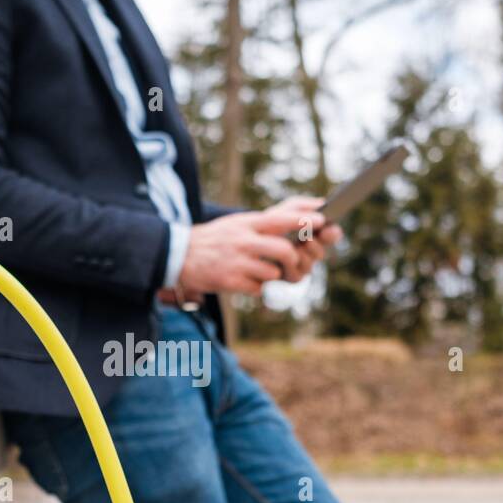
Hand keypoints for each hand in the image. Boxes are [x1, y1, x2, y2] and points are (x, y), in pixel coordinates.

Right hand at [179, 201, 330, 297]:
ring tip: (260, 270)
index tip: (322, 221)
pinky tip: (245, 280)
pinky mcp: (230, 281)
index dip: (305, 220)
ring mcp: (237, 262)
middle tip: (294, 261)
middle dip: (295, 259)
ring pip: (274, 272)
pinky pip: (258, 288)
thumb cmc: (217, 239)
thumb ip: (266, 222)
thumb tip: (305, 213)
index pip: (282, 218)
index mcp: (247, 223)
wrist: (180, 255)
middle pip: (284, 250)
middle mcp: (244, 240)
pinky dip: (257, 287)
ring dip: (273, 275)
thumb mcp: (238, 223)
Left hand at [263, 196, 341, 277]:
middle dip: (316, 245)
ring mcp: (302, 265)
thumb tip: (322, 204)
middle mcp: (311, 251)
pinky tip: (284, 258)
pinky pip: (298, 274)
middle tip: (309, 239)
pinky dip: (291, 265)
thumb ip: (302, 206)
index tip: (328, 229)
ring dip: (302, 254)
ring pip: (310, 263)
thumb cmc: (271, 223)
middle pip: (321, 252)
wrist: (251, 240)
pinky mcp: (291, 277)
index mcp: (315, 234)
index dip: (332, 233)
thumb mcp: (285, 210)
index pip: (331, 234)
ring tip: (295, 246)